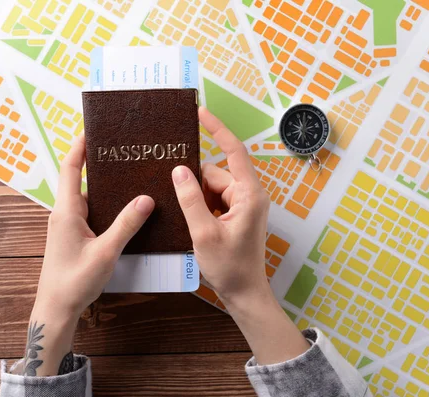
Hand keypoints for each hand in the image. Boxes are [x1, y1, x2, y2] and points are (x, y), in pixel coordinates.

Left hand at [21, 135, 153, 375]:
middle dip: (97, 162)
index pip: (71, 169)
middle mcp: (65, 213)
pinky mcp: (74, 236)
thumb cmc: (75, 281)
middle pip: (80, 179)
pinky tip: (123, 207)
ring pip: (87, 197)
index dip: (79, 146)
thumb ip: (126, 225)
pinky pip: (90, 212)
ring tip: (128, 174)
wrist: (56, 308)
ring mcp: (68, 225)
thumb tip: (146, 198)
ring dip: (104, 185)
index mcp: (67, 211)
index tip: (91, 128)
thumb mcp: (105, 252)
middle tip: (121, 149)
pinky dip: (105, 204)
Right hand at [172, 107, 269, 303]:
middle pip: (215, 173)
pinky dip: (200, 207)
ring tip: (192, 224)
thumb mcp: (204, 233)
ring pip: (210, 187)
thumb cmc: (230, 267)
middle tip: (182, 205)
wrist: (244, 293)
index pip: (234, 151)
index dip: (217, 129)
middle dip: (195, 186)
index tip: (200, 112)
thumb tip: (179, 170)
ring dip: (196, 200)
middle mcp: (249, 195)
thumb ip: (190, 199)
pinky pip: (212, 200)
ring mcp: (243, 205)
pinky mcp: (235, 214)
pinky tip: (193, 223)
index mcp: (249, 194)